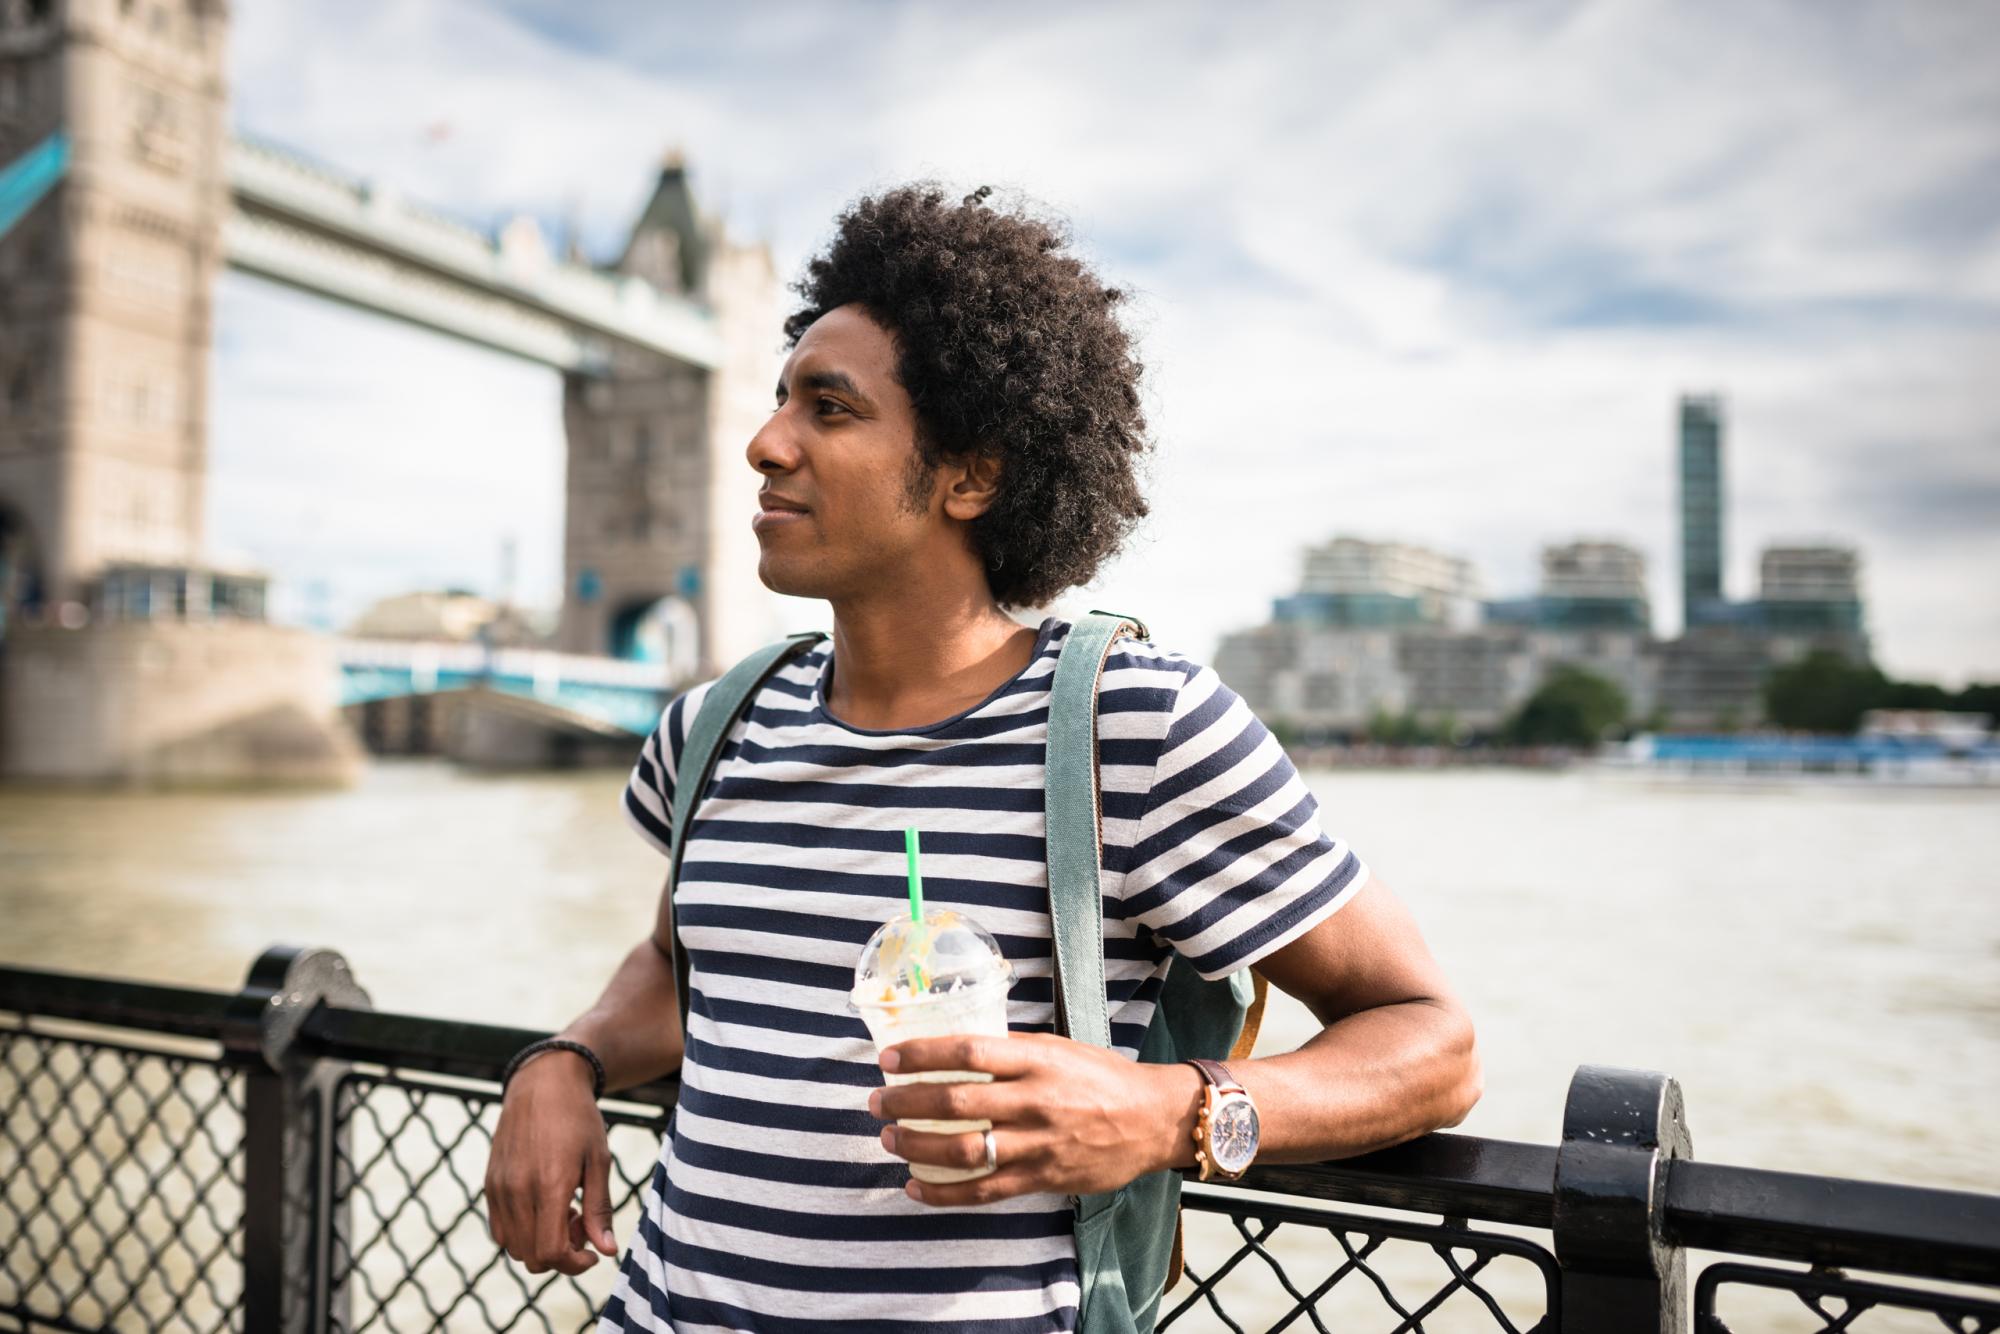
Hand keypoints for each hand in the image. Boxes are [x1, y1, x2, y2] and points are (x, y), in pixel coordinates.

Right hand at [484, 1050, 618, 1274]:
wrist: (543, 1083)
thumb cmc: (579, 1119)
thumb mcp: (599, 1161)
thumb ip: (600, 1209)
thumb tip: (608, 1251)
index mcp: (549, 1185)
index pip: (552, 1252)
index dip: (575, 1265)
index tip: (593, 1254)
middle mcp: (518, 1190)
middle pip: (532, 1257)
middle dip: (561, 1255)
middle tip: (582, 1225)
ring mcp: (499, 1188)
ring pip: (514, 1247)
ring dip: (540, 1244)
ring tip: (564, 1212)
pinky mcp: (489, 1183)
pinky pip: (500, 1229)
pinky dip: (521, 1232)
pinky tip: (543, 1206)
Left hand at [868, 1033, 1199, 1206]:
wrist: (1152, 1119)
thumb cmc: (1102, 1076)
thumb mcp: (1059, 1048)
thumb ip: (1012, 1051)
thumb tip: (958, 1050)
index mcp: (1037, 1059)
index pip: (968, 1052)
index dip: (922, 1054)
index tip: (889, 1057)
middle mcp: (1035, 1100)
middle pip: (957, 1102)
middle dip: (907, 1101)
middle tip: (878, 1100)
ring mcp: (1038, 1143)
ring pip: (964, 1149)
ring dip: (917, 1146)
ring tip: (890, 1139)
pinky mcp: (1042, 1178)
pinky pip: (984, 1190)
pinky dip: (943, 1191)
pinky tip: (914, 1186)